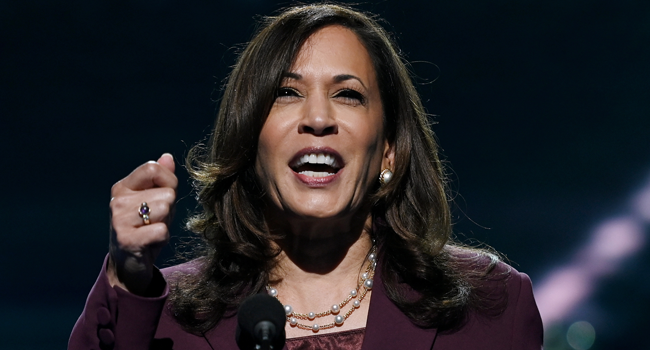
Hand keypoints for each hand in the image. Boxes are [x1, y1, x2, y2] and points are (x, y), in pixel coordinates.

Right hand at [107, 153, 177, 294]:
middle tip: (154, 222)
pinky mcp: (127, 240)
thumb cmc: (145, 228)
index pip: (153, 168)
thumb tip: (167, 157)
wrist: (128, 264)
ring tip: (151, 231)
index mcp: (123, 187)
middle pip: (166, 193)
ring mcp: (120, 220)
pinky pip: (161, 230)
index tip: (164, 197)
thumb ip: (162, 179)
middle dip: (169, 210)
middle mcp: (118, 201)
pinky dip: (162, 239)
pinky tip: (149, 243)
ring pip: (165, 209)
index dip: (169, 182)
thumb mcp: (155, 200)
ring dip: (165, 224)